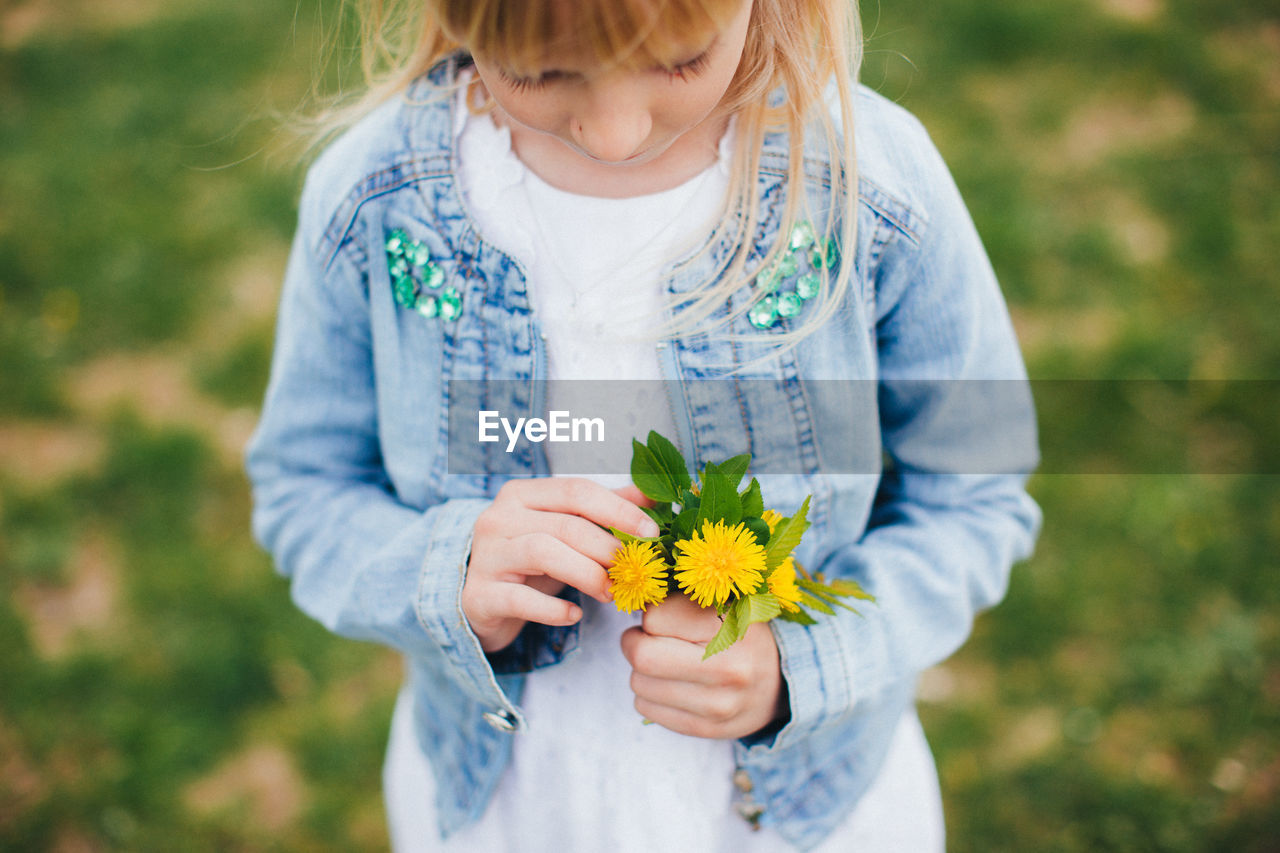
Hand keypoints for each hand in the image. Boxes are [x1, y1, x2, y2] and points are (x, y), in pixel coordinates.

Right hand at [463, 479, 657, 652]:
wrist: (481, 602)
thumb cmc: (530, 563)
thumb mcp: (566, 532)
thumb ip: (606, 511)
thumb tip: (656, 493)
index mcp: (522, 494)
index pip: (577, 491)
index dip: (618, 510)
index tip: (651, 533)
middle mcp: (499, 518)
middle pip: (565, 524)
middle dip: (607, 548)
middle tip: (633, 571)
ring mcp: (485, 556)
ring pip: (543, 552)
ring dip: (586, 573)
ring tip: (609, 592)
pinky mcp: (479, 595)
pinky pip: (521, 599)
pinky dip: (553, 610)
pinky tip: (574, 616)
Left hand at [620, 593, 787, 739]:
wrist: (780, 682)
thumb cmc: (741, 634)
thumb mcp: (724, 602)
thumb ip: (683, 597)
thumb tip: (637, 599)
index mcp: (732, 625)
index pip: (654, 617)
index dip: (651, 613)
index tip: (664, 615)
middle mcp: (728, 668)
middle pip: (643, 656)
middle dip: (635, 642)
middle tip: (646, 637)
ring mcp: (718, 704)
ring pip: (639, 684)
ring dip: (642, 670)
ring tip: (666, 661)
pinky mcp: (706, 728)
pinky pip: (646, 708)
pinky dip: (649, 694)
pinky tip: (672, 684)